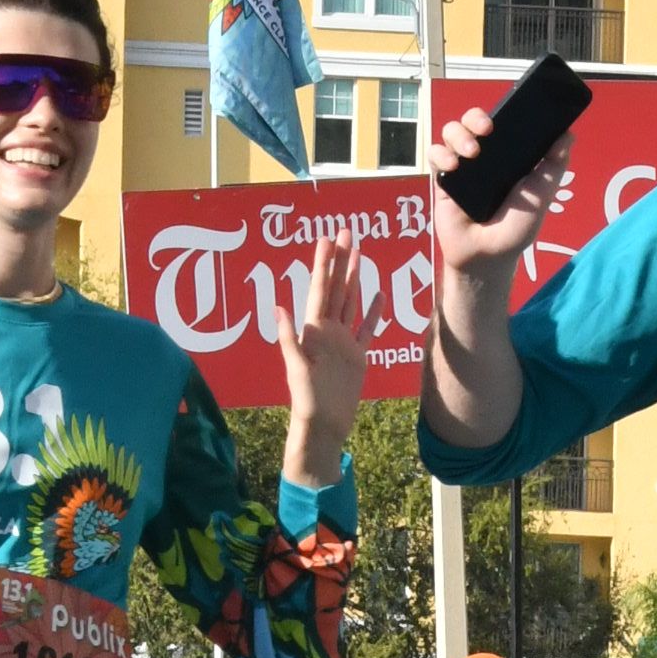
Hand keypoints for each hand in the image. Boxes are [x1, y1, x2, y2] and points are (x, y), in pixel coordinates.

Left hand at [276, 235, 370, 479]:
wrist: (324, 424)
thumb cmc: (307, 400)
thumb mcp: (295, 367)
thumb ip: (288, 337)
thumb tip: (278, 306)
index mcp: (313, 329)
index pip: (319, 289)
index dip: (323, 264)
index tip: (326, 240)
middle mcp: (329, 331)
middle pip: (337, 288)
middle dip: (341, 260)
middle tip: (346, 232)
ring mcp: (344, 341)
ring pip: (351, 302)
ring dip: (354, 277)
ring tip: (359, 253)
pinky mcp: (357, 356)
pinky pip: (367, 329)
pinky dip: (373, 312)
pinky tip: (378, 294)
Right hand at [427, 109, 571, 280]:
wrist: (488, 257)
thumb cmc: (516, 228)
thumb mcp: (542, 195)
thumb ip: (554, 165)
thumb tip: (568, 133)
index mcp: (506, 156)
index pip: (501, 123)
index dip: (501, 113)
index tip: (507, 115)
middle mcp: (483, 157)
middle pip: (471, 120)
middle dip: (476, 117)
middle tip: (487, 130)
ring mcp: (461, 166)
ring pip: (451, 131)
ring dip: (458, 134)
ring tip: (472, 153)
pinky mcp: (443, 180)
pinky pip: (434, 154)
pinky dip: (441, 154)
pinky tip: (453, 167)